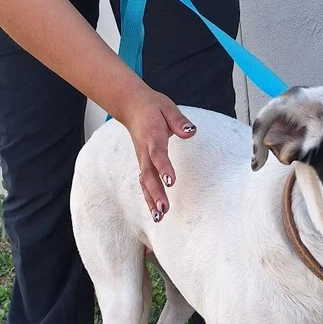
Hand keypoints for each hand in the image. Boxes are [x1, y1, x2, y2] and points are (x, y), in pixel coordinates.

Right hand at [119, 88, 196, 220]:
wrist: (131, 106)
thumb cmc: (153, 107)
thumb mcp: (168, 107)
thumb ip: (179, 121)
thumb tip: (191, 131)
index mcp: (152, 136)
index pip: (158, 154)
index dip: (164, 167)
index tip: (171, 181)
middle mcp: (145, 151)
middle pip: (149, 174)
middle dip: (156, 192)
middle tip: (164, 208)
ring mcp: (142, 159)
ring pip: (145, 183)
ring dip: (151, 200)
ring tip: (160, 217)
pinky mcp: (143, 165)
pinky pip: (144, 184)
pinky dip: (149, 199)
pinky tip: (157, 214)